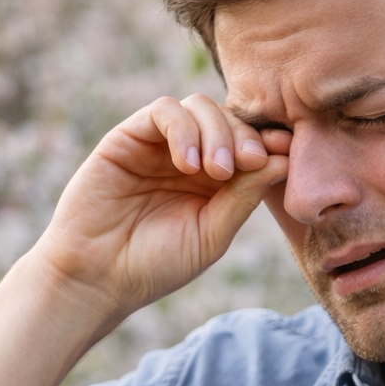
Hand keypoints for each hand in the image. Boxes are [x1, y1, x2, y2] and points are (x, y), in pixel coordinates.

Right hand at [31, 94, 289, 323]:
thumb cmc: (155, 265)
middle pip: (228, 118)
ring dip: (217, 131)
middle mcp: (189, 156)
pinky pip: (163, 111)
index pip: (249, 143)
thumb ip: (244, 196)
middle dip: (246, 135)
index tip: (287, 152)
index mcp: (216, 181)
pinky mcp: (128, 137)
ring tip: (216, 171)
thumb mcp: (212, 234)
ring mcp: (158, 145)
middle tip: (251, 162)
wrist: (97, 278)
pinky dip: (183, 129)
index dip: (270, 141)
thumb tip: (283, 159)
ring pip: (198, 107)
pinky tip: (188, 165)